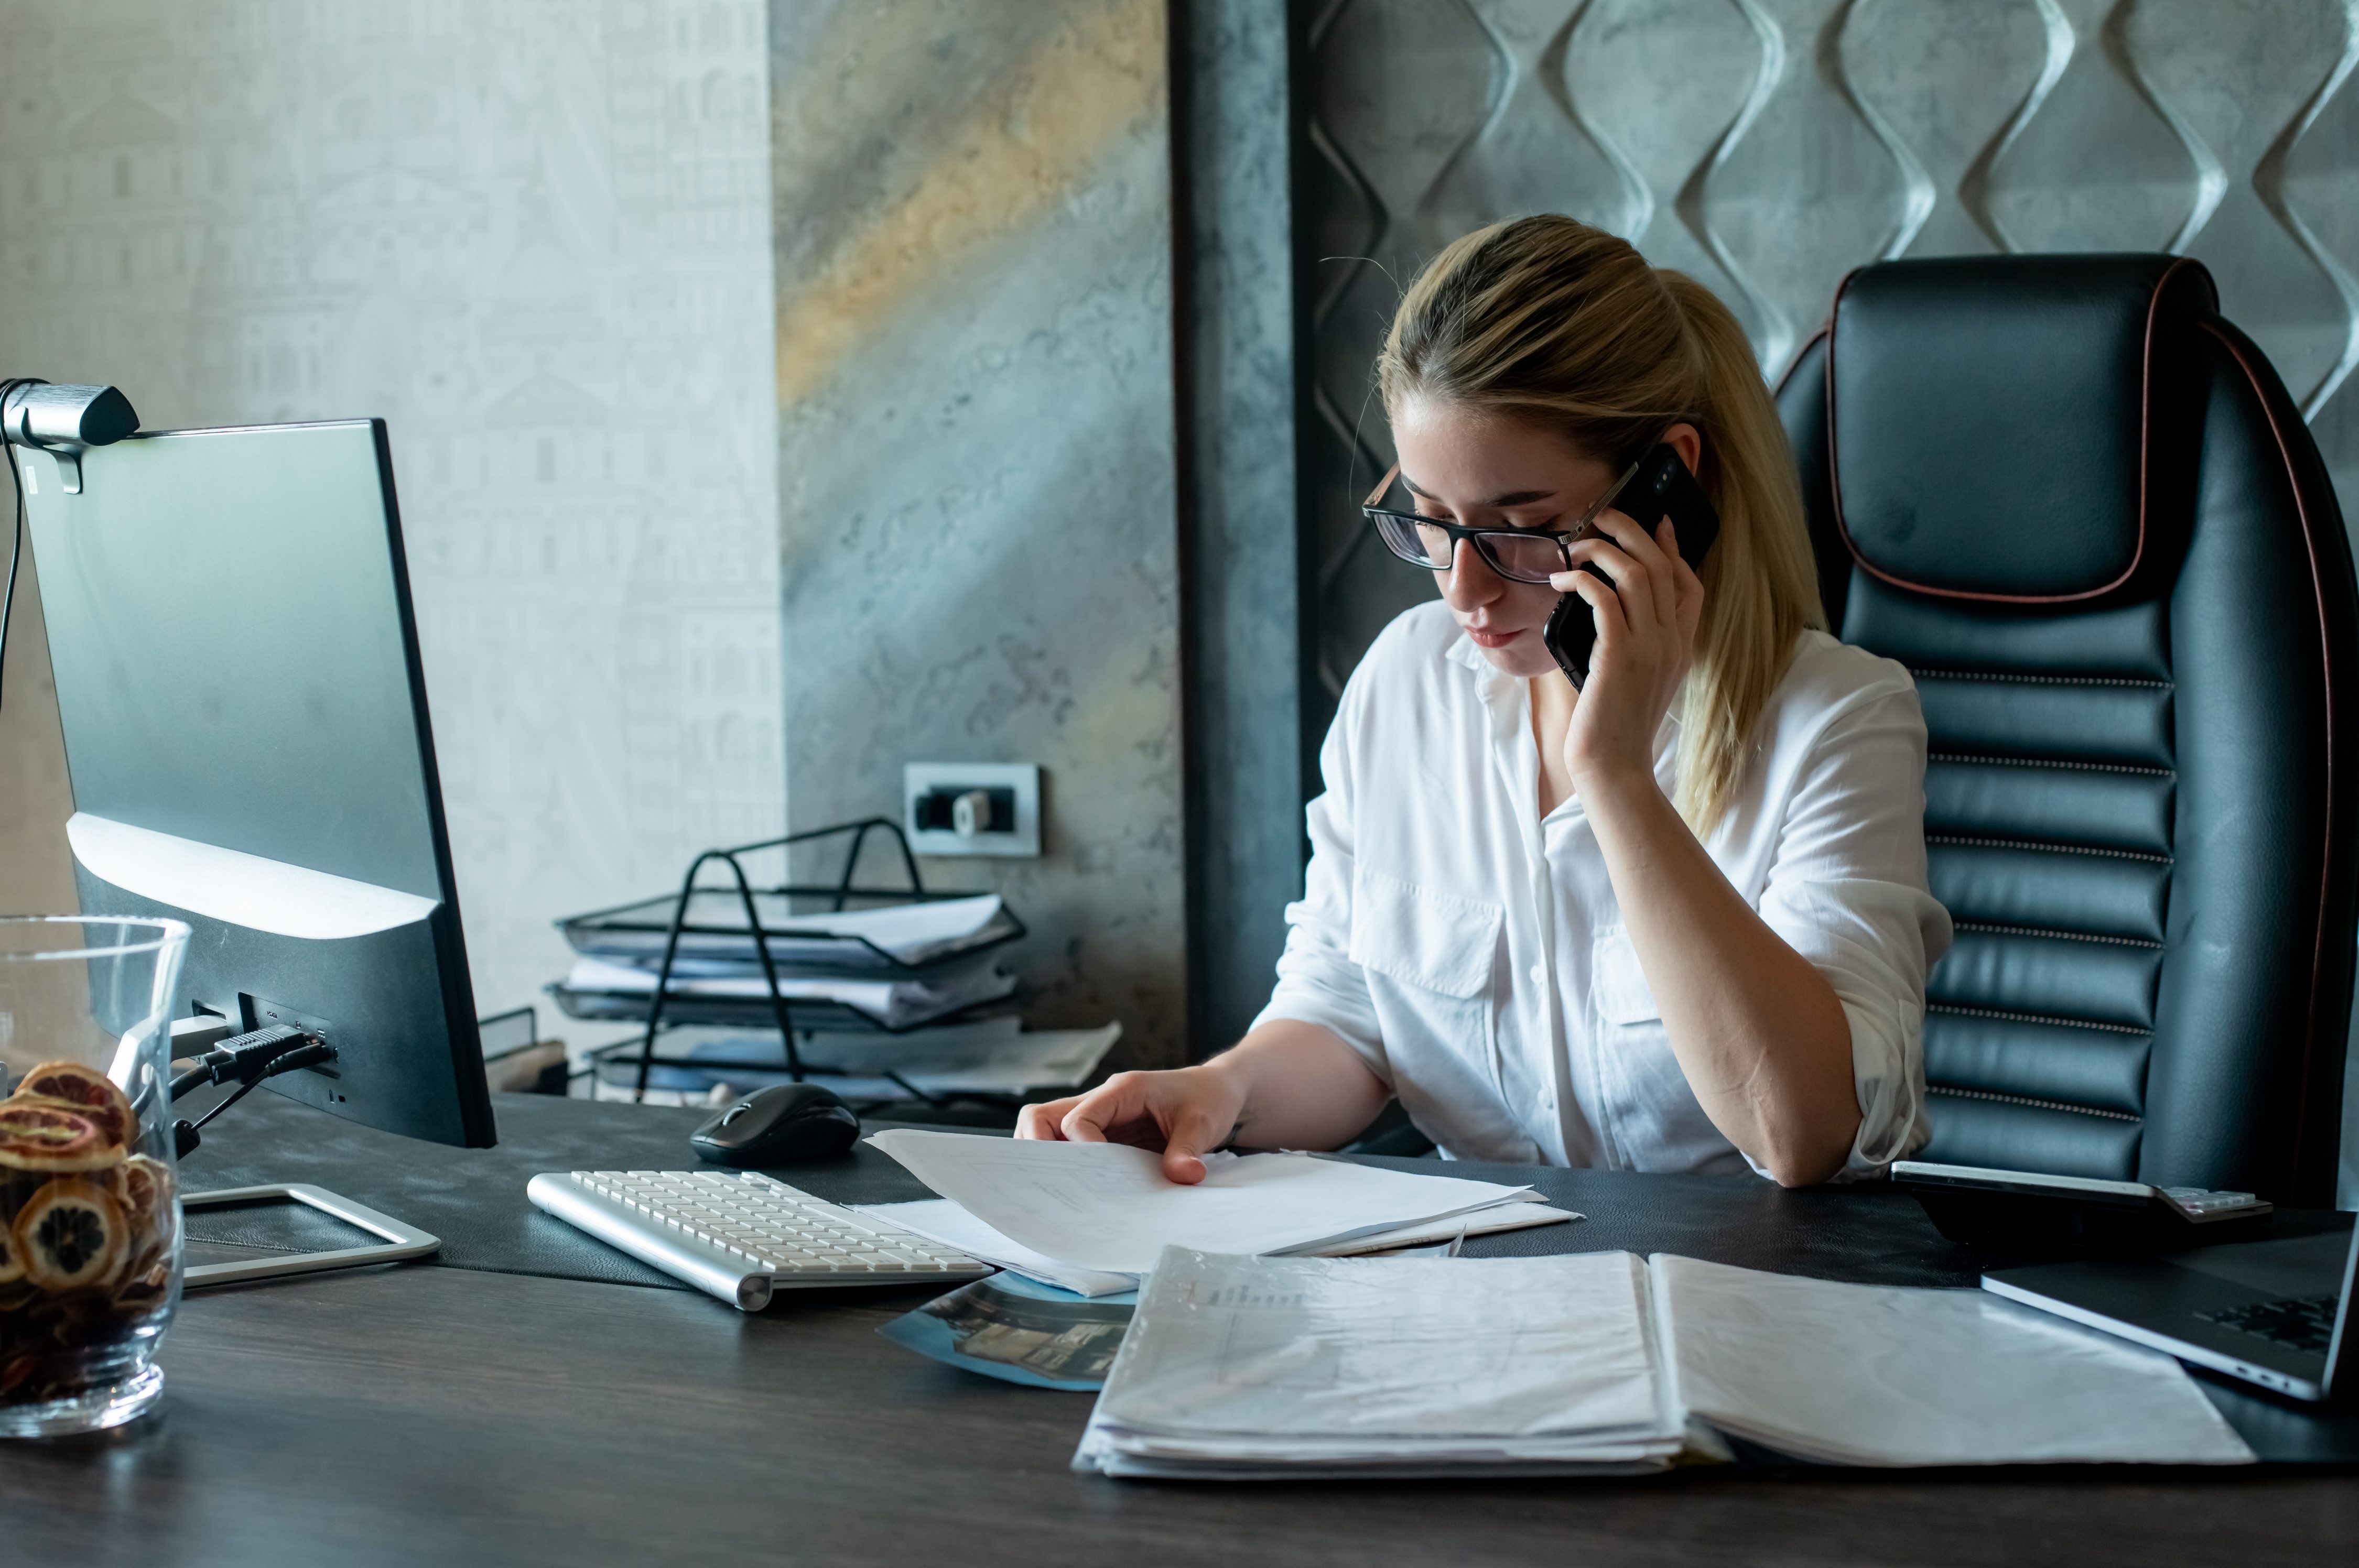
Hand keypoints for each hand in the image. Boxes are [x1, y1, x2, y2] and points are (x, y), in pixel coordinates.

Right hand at [1016, 1063, 1247, 1183]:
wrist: (1216, 1091)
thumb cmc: (1207, 1099)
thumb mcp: (1204, 1123)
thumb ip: (1189, 1149)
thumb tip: (1182, 1177)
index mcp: (1123, 1091)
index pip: (1078, 1117)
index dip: (1082, 1147)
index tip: (1100, 1175)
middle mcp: (1102, 1100)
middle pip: (1042, 1117)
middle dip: (1037, 1150)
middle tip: (1051, 1184)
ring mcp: (1098, 1116)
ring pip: (1046, 1128)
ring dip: (1044, 1157)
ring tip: (1055, 1189)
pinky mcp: (1101, 1133)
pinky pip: (1065, 1144)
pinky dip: (1061, 1163)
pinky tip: (1074, 1188)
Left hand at [1549, 510, 1703, 792]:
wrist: (1613, 765)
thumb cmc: (1614, 724)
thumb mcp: (1637, 678)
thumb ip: (1635, 642)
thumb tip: (1609, 606)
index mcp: (1681, 646)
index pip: (1690, 584)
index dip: (1672, 547)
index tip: (1654, 521)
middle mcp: (1672, 642)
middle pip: (1662, 566)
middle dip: (1632, 531)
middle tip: (1604, 516)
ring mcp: (1650, 648)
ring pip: (1637, 574)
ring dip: (1604, 550)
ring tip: (1578, 546)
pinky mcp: (1619, 656)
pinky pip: (1606, 599)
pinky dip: (1583, 581)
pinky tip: (1564, 580)